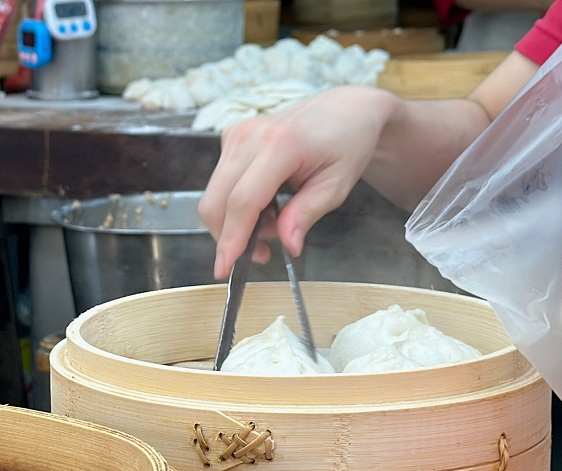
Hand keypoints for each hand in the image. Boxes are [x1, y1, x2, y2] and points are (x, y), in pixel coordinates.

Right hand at [198, 86, 399, 279]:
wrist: (344, 110)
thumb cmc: (346, 145)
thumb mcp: (336, 186)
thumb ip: (307, 214)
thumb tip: (287, 245)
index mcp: (281, 144)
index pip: (243, 201)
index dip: (231, 239)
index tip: (225, 269)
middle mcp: (250, 135)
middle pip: (217, 201)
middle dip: (230, 237)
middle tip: (263, 253)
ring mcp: (237, 133)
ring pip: (215, 195)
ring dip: (235, 222)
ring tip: (273, 225)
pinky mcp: (232, 136)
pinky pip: (221, 183)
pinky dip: (237, 205)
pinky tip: (266, 206)